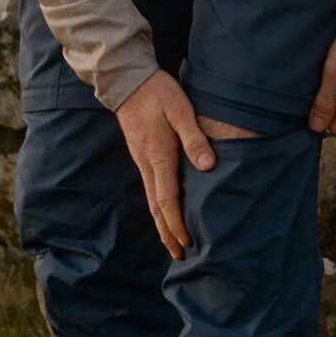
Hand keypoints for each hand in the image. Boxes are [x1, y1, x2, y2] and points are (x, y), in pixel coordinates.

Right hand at [115, 71, 214, 259]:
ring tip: (172, 242)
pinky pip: (150, 189)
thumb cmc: (157, 93)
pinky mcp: (141, 155)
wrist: (127, 81)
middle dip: (167, 233)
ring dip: (162, 223)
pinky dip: (158, 208)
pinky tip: (165, 212)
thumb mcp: (181, 110)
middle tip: (179, 255)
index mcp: (159, 156)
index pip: (167, 199)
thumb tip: (208, 167)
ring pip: (151, 200)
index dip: (177, 223)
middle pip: (156, 208)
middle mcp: (147, 164)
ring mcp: (141, 161)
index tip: (187, 241)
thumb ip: (194, 139)